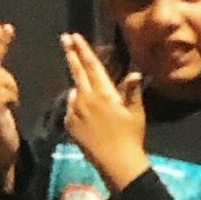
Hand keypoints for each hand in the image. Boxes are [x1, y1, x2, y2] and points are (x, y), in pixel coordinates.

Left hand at [59, 29, 147, 190]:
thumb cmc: (131, 137)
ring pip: (75, 90)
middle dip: (71, 53)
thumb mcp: (136, 113)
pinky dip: (77, 103)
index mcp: (104, 94)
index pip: (92, 67)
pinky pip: (72, 107)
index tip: (75, 37)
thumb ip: (132, 91)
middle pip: (77, 72)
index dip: (83, 50)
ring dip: (78, 83)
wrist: (116, 162)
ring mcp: (75, 111)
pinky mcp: (70, 123)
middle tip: (64, 38)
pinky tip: (87, 111)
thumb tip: (134, 73)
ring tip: (85, 85)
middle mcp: (86, 99)